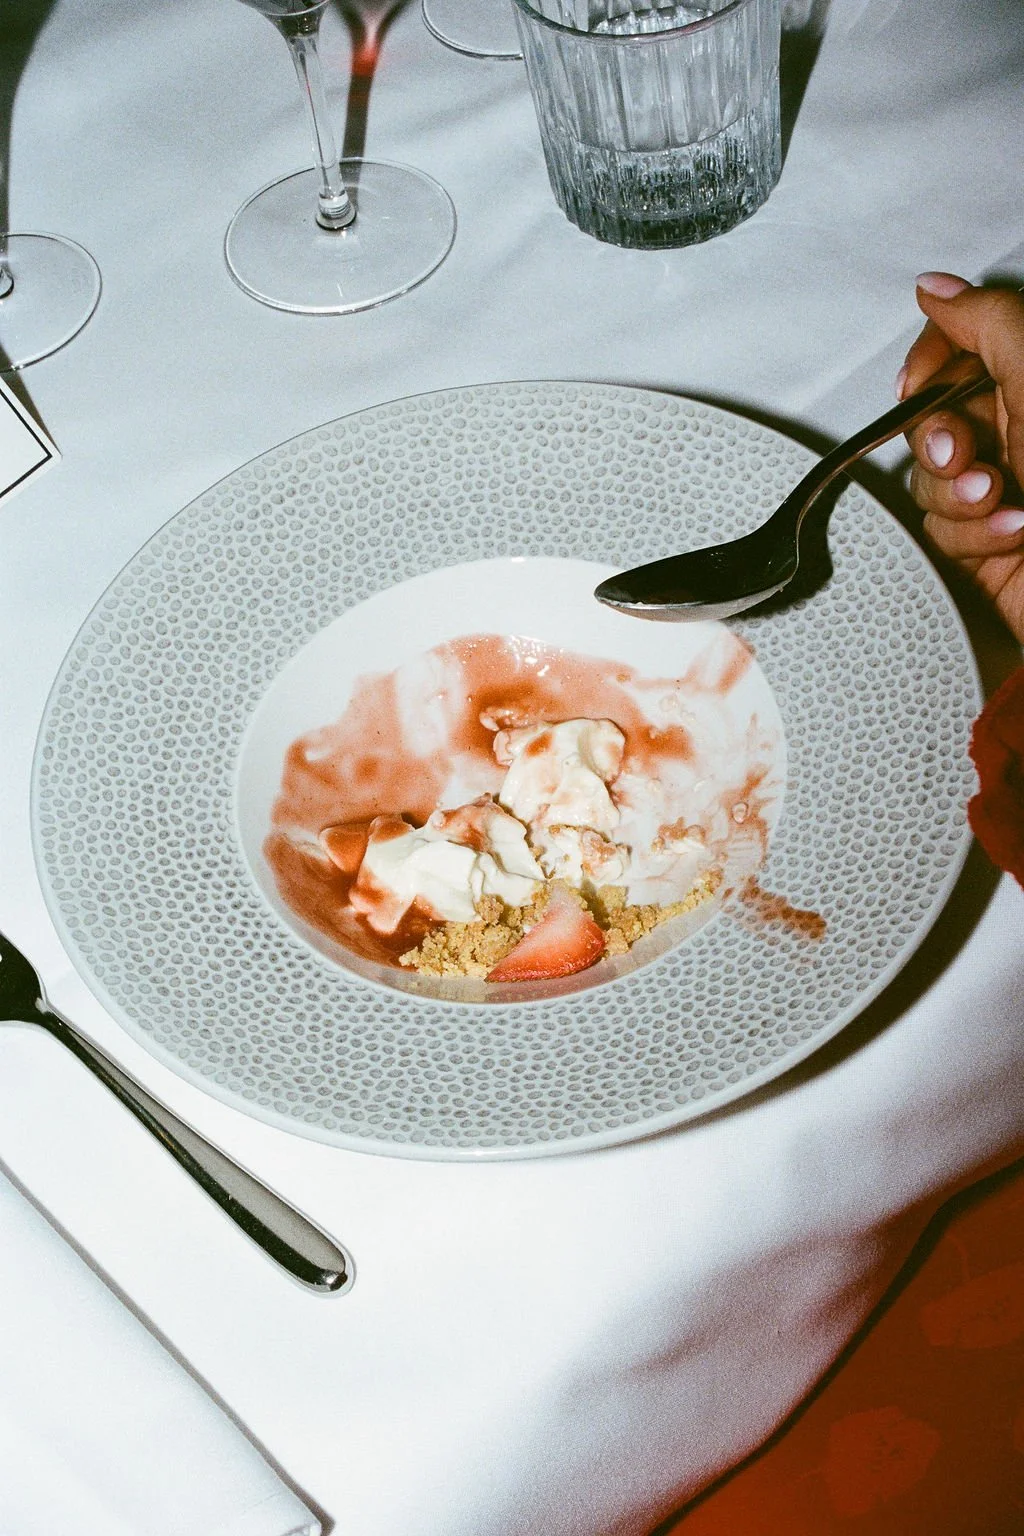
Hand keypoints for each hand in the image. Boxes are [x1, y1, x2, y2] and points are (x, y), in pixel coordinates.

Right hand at [898, 273, 1023, 644]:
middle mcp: (1016, 429)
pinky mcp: (983, 545)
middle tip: (965, 454)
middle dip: (938, 438)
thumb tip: (935, 288)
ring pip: (926, 478)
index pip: (960, 343)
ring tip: (1002, 501)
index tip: (920, 381)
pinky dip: (970, 535)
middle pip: (930, 414)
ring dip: (956, 494)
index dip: (930, 359)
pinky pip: (937, 530)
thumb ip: (987, 321)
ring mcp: (998, 487)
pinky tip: (1012, 534)